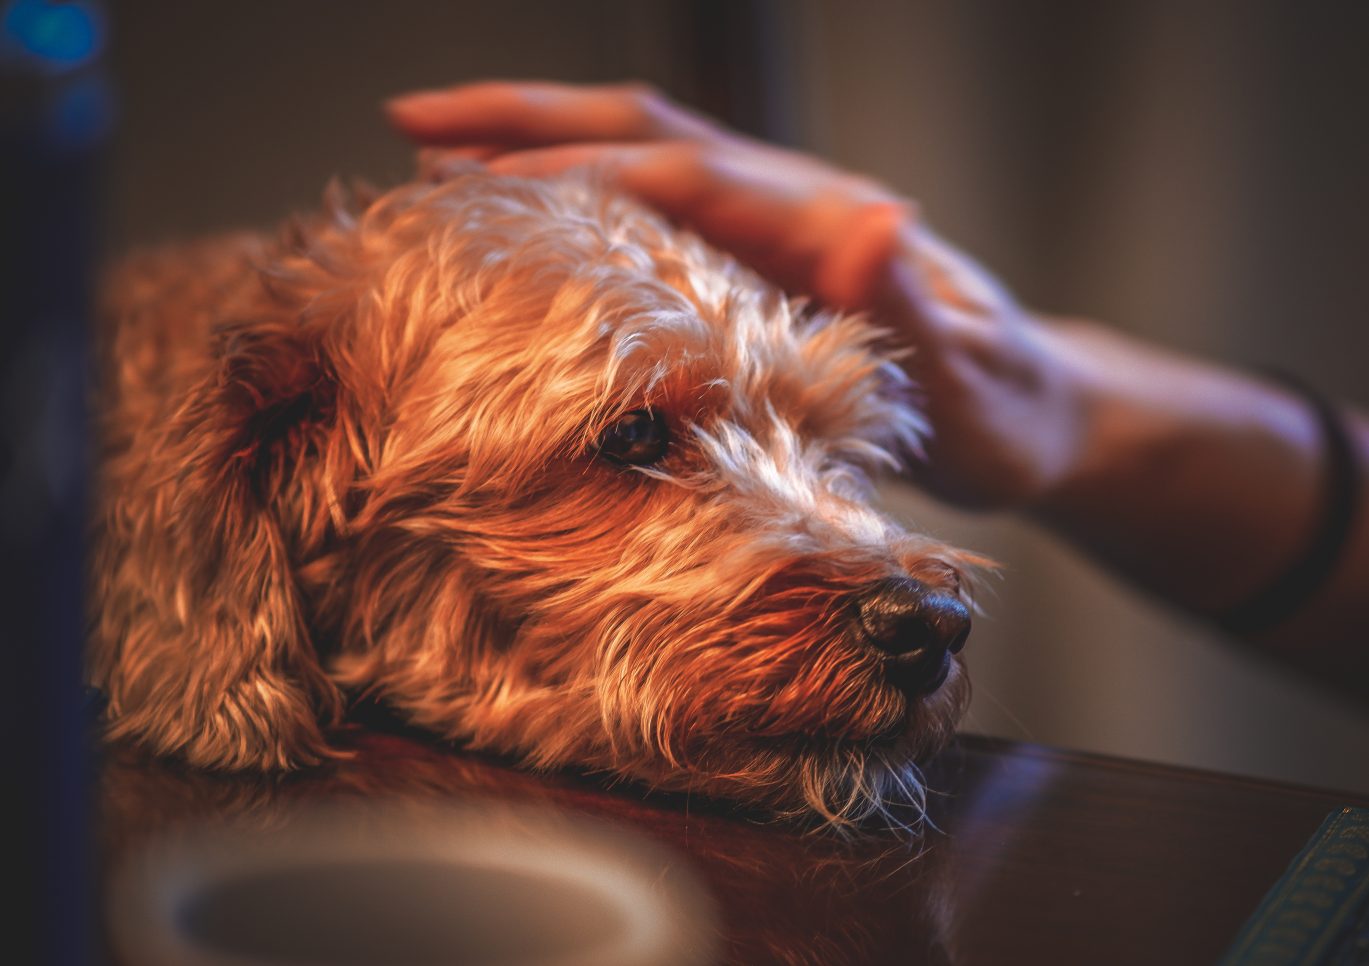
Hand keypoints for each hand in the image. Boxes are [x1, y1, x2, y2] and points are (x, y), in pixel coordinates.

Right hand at [386, 80, 1092, 508]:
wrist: (1030, 408)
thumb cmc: (1003, 411)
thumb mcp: (977, 382)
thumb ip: (922, 309)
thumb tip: (878, 220)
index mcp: (826, 222)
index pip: (683, 178)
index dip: (580, 174)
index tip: (478, 183)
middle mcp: (789, 204)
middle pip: (643, 138)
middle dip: (528, 124)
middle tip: (413, 125)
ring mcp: (770, 228)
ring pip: (637, 164)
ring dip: (536, 148)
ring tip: (432, 158)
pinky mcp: (756, 265)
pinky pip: (650, 217)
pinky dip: (575, 204)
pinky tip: (519, 228)